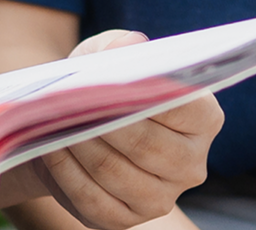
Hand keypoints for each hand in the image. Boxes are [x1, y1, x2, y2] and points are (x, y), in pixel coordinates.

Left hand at [0, 30, 220, 229]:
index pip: (181, 105)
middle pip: (147, 145)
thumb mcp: (108, 54)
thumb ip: (119, 45)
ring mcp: (162, 198)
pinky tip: (51, 149)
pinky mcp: (126, 219)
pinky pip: (92, 199)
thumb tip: (131, 43)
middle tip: (70, 101)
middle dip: (103, 121)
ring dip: (79, 145)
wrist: (74, 125)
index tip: (108, 80)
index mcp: (204, 119)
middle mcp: (192, 164)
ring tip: (55, 121)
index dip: (143, 92)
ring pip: (115, 172)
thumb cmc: (101, 85)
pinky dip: (66, 172)